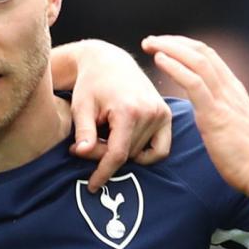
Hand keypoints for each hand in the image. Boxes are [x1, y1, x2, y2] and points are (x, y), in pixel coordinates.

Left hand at [65, 40, 173, 187]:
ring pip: (140, 153)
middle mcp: (150, 112)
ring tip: (105, 134)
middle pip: (128, 154)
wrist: (110, 62)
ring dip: (122, 151)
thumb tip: (81, 153)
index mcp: (129, 110)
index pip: (118, 154)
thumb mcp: (81, 106)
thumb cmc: (91, 84)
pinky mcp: (167, 116)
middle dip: (106, 155)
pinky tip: (128, 143)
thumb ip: (83, 131)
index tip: (92, 186)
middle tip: (86, 144)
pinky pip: (160, 149)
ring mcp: (162, 114)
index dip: (103, 172)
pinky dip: (145, 153)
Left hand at [140, 35, 248, 197]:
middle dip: (173, 42)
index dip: (184, 47)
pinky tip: (160, 60)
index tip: (164, 47)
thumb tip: (207, 115)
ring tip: (150, 45)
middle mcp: (230, 88)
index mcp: (234, 89)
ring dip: (169, 48)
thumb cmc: (248, 157)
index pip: (208, 56)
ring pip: (197, 60)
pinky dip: (175, 67)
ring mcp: (224, 99)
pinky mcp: (216, 114)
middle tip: (150, 41)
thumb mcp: (234, 127)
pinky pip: (194, 82)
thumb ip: (221, 114)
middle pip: (201, 51)